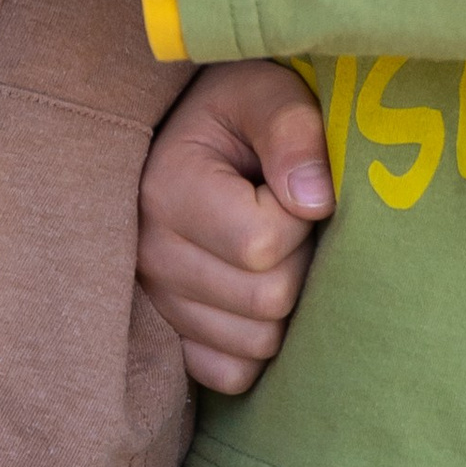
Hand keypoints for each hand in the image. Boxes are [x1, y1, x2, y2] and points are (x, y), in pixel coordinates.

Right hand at [138, 63, 331, 395]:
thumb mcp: (266, 93)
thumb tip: (316, 202)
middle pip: (266, 300)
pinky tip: (256, 290)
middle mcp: (149, 254)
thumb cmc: (239, 111)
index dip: (300, 217)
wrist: (198, 134)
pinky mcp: (170, 336)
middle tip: (289, 219)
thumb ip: (294, 131)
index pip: (261, 244)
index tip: (293, 184)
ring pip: (257, 342)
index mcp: (166, 189)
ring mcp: (155, 302)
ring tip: (272, 249)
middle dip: (299, 260)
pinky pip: (232, 373)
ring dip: (284, 301)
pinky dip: (256, 342)